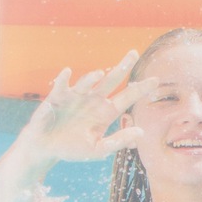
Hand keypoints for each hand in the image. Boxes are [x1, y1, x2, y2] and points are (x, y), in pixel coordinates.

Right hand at [23, 50, 156, 163]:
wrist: (45, 148)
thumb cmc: (73, 148)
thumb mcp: (98, 149)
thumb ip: (118, 140)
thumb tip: (141, 133)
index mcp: (105, 112)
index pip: (127, 97)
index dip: (140, 89)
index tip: (156, 81)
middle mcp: (94, 100)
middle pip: (111, 80)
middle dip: (123, 67)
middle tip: (134, 53)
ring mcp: (76, 96)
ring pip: (88, 82)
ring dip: (92, 78)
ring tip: (99, 74)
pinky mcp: (57, 97)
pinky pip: (62, 85)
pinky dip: (64, 78)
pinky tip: (67, 72)